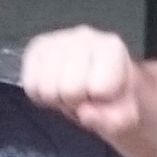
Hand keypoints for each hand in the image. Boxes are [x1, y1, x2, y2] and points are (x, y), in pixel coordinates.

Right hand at [20, 26, 142, 144]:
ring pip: (46, 88)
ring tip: (71, 90)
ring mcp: (57, 39)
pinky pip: (30, 84)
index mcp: (112, 48)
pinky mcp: (37, 47)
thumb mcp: (126, 118)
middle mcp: (84, 36)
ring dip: (57, 98)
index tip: (103, 96)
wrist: (101, 84)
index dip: (99, 101)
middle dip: (75, 101)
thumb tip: (86, 113)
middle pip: (68, 89)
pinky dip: (40, 94)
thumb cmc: (115, 98)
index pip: (98, 89)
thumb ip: (115, 121)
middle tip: (84, 96)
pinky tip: (54, 86)